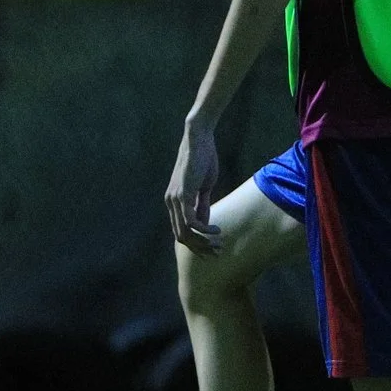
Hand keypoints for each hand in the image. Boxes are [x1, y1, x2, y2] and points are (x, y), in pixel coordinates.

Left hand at [166, 120, 222, 253]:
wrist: (199, 140)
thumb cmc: (203, 160)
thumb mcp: (203, 187)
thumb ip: (202, 204)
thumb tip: (205, 222)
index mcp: (174, 202)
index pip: (181, 231)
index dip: (197, 243)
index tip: (214, 247)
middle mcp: (170, 203)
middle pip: (181, 236)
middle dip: (200, 248)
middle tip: (218, 251)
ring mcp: (175, 199)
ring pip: (185, 232)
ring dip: (203, 242)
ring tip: (219, 242)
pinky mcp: (183, 195)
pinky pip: (191, 222)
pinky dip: (204, 230)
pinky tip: (216, 229)